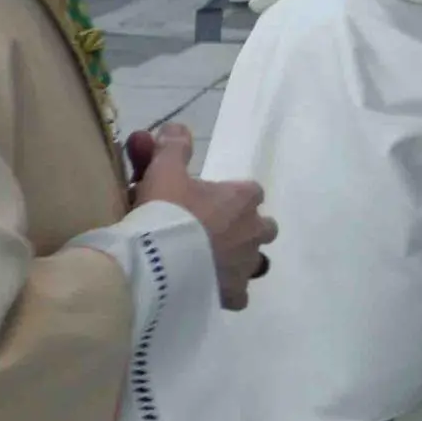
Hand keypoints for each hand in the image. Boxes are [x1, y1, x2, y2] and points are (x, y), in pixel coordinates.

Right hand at [127, 123, 275, 309]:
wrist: (159, 259)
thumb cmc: (166, 210)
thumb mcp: (164, 171)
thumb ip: (173, 148)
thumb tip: (177, 127)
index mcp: (243, 198)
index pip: (251, 191)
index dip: (231, 194)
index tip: (207, 199)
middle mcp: (255, 231)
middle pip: (263, 227)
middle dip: (244, 228)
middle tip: (212, 231)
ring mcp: (246, 265)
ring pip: (254, 261)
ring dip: (238, 258)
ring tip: (208, 261)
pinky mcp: (234, 294)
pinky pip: (237, 292)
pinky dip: (224, 288)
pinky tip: (204, 286)